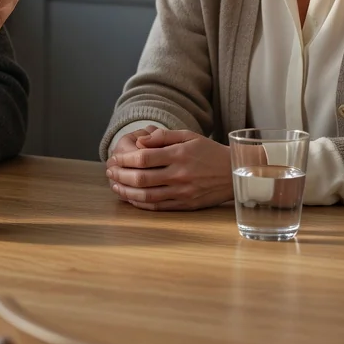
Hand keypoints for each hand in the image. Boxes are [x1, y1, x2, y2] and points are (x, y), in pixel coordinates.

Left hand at [105, 128, 232, 210]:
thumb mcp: (189, 136)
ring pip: (147, 195)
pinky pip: (158, 207)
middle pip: (142, 178)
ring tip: (115, 186)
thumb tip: (140, 141)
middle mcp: (179, 175)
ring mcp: (182, 192)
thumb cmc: (209, 151)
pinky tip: (131, 198)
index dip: (125, 159)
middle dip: (121, 175)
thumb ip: (163, 136)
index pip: (144, 158)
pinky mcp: (186, 205)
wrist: (233, 173)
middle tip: (110, 171)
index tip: (115, 158)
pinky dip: (141, 204)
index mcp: (179, 155)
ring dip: (127, 191)